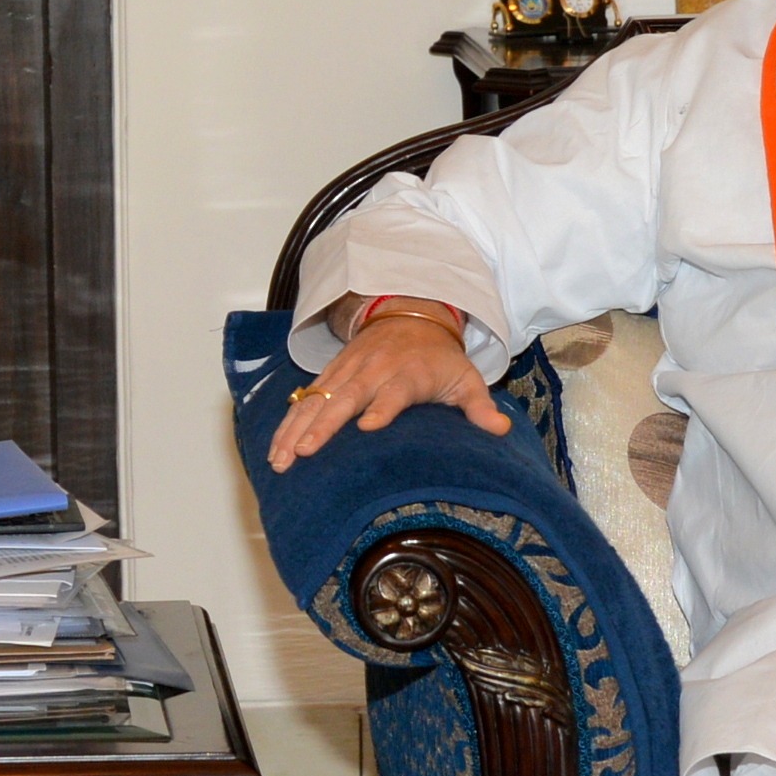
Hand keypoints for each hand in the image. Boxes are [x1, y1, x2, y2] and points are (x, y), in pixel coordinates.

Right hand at [269, 305, 503, 469]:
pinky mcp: (331, 373)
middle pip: (344, 397)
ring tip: (280, 459)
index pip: (394, 392)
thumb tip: (501, 429)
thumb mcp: (466, 378)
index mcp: (407, 374)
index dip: (382, 407)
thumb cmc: (440, 359)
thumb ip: (479, 406)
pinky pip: (305, 399)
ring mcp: (348, 370)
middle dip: (322, 425)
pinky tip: (275, 449)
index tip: (368, 426)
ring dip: (296, 428)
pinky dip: (288, 422)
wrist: (411, 316)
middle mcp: (373, 370)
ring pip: (316, 399)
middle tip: (303, 452)